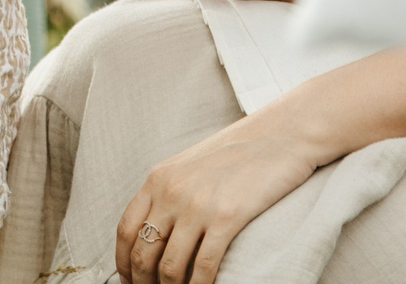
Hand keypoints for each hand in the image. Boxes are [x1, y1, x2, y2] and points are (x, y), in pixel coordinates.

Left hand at [116, 110, 332, 283]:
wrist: (281, 135)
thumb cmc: (239, 154)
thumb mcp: (191, 167)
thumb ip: (170, 194)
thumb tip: (156, 232)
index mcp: (159, 179)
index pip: (126, 230)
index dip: (124, 263)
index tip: (131, 281)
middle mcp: (172, 192)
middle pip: (143, 252)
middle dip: (144, 282)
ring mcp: (198, 205)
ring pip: (170, 266)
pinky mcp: (228, 217)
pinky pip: (204, 265)